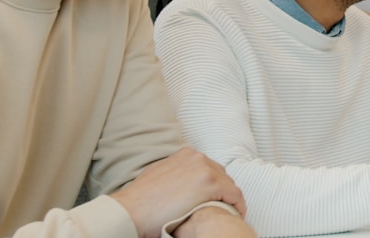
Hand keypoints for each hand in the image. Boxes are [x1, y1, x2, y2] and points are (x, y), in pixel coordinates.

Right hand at [110, 147, 246, 237]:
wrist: (131, 210)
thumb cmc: (141, 199)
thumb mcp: (160, 174)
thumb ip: (176, 173)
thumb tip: (183, 182)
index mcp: (186, 155)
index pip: (210, 169)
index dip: (216, 186)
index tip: (217, 198)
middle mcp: (197, 158)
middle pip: (222, 176)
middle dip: (223, 192)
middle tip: (223, 208)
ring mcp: (205, 169)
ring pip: (229, 186)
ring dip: (230, 200)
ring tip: (229, 213)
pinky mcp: (210, 184)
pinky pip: (234, 195)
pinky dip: (238, 205)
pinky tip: (235, 214)